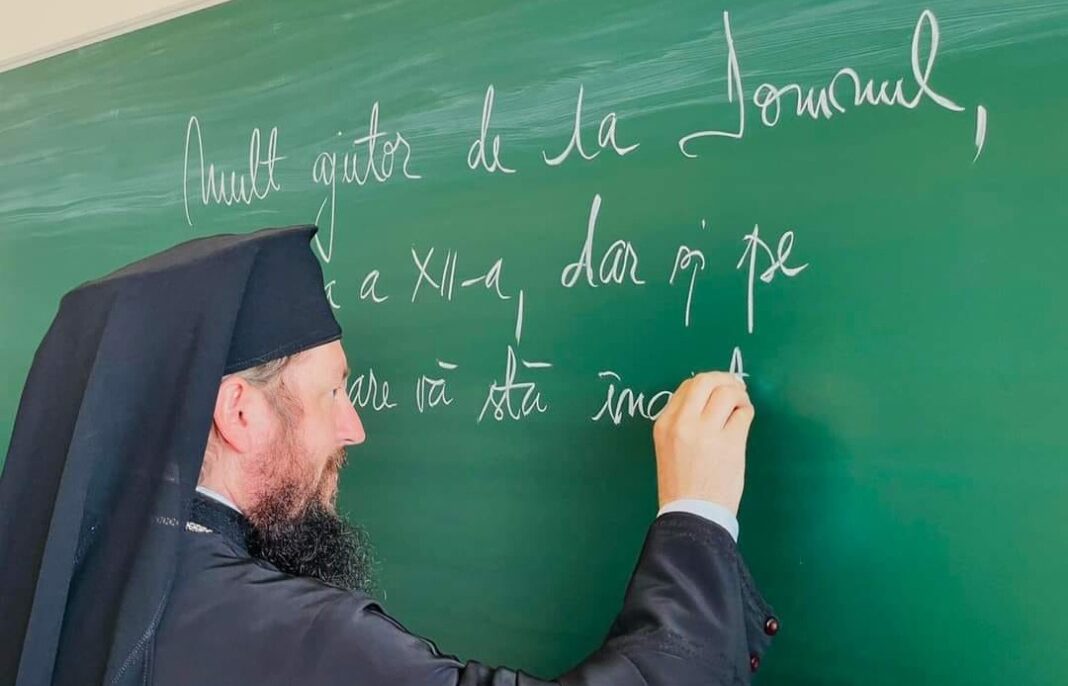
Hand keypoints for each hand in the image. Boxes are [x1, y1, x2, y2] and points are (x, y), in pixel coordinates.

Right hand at [652, 372, 754, 515]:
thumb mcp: (668, 448)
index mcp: (664, 424)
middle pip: (705, 381)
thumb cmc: (680, 485)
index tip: (716, 392)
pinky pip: (743, 412)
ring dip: (739, 394)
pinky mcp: (730, 442)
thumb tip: (708, 400)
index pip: (686, 387)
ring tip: (740, 406)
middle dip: (723, 379)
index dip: (706, 385)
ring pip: (727, 391)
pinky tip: (744, 420)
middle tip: (734, 389)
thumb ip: (682, 423)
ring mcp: (707, 432)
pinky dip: (746, 411)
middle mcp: (683, 423)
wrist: (691, 515)